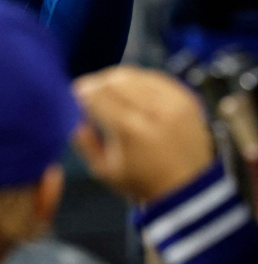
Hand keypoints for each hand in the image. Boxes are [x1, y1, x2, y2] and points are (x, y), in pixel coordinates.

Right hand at [72, 65, 214, 203]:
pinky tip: (130, 88)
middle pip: (114, 81)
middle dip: (96, 83)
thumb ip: (83, 141)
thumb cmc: (143, 183)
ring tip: (107, 89)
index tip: (74, 94)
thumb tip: (75, 114)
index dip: (81, 91)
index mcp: (132, 131)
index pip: (98, 96)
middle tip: (88, 91)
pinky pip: (154, 77)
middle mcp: (156, 112)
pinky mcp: (187, 99)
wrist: (190, 188)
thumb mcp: (103, 170)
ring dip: (114, 79)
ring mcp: (175, 103)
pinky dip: (137, 79)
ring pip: (134, 75)